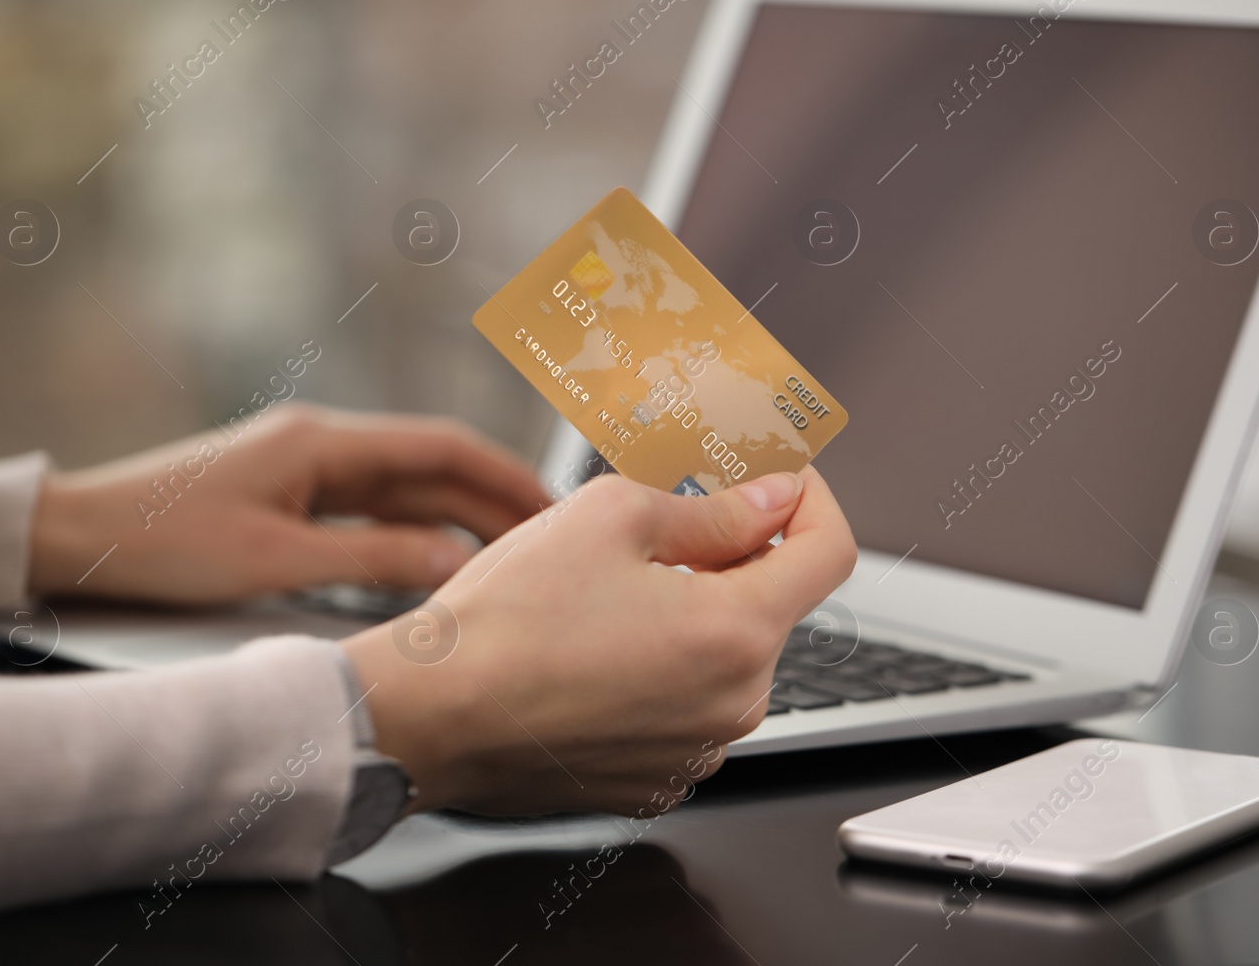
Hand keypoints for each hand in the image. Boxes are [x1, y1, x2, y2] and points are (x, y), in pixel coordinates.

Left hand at [28, 405, 549, 602]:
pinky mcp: (285, 491)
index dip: (504, 475)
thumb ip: (373, 561)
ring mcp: (302, 464)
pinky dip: (411, 527)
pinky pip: (369, 505)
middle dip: (492, 496)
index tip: (551, 505)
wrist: (77, 538)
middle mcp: (319, 441)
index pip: (440, 446)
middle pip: (428, 464)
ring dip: (456, 512)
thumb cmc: (163, 546)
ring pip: (402, 485)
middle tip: (547, 535)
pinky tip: (436, 553)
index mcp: (321, 441)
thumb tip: (454, 560)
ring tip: (508, 548)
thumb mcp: (276, 562)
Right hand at [344, 465, 856, 814]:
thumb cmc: (506, 619)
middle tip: (655, 527)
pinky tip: (591, 653)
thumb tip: (777, 497)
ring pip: (723, 658)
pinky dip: (659, 671)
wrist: (427, 718)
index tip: (778, 477)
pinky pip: (684, 709)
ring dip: (690, 615)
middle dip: (731, 556)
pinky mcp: (654, 782)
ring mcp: (696, 753)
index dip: (811, 498)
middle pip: (770, 606)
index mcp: (737, 633)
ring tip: (603, 598)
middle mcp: (734, 705)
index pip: (831, 552)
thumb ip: (716, 508)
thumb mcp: (612, 517)